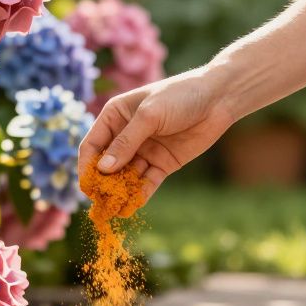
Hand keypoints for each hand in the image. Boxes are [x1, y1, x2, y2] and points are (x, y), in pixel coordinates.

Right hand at [78, 67, 237, 200]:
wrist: (218, 98)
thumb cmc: (180, 95)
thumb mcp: (149, 116)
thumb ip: (126, 143)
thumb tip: (102, 169)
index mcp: (115, 117)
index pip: (92, 145)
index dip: (87, 166)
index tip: (87, 185)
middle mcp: (126, 135)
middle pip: (107, 165)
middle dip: (103, 184)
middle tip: (100, 203)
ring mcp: (144, 150)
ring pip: (126, 176)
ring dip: (120, 193)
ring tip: (114, 210)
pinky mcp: (162, 163)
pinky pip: (147, 182)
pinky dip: (139, 194)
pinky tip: (133, 207)